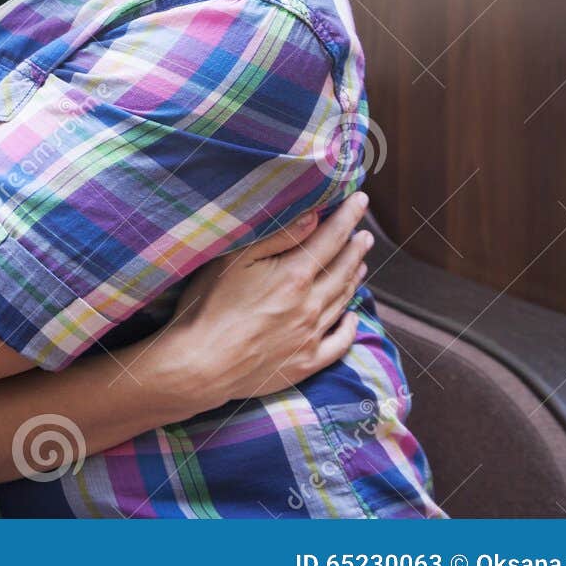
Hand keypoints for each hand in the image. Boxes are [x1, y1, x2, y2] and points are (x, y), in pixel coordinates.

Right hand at [166, 192, 374, 406]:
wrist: (201, 365)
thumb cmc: (209, 306)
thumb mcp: (234, 260)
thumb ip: (277, 238)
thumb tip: (312, 217)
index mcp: (294, 276)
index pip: (330, 238)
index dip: (348, 217)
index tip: (361, 200)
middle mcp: (311, 306)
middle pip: (342, 269)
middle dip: (356, 248)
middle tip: (365, 235)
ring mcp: (311, 336)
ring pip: (343, 301)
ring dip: (354, 279)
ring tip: (361, 265)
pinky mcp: (306, 363)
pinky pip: (339, 343)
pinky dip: (350, 326)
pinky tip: (353, 317)